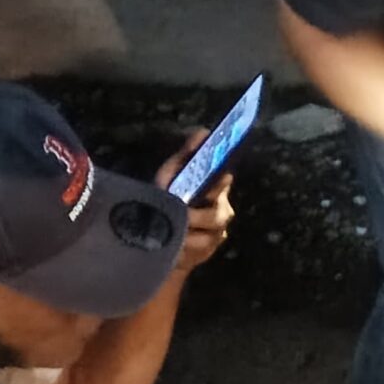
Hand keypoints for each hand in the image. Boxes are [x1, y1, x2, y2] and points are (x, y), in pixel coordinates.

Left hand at [155, 130, 236, 275]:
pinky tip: (174, 247)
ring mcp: (217, 234)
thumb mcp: (172, 175)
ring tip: (172, 234)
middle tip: (182, 217)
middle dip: (198, 217)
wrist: (160, 235)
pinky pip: (199, 252)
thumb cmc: (169, 198)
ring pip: (208, 237)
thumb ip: (187, 155)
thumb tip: (203, 132)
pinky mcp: (208, 252)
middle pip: (218, 216)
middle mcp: (222, 211)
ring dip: (188, 236)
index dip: (219, 184)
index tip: (210, 183)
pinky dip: (184, 250)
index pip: (223, 183)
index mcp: (216, 189)